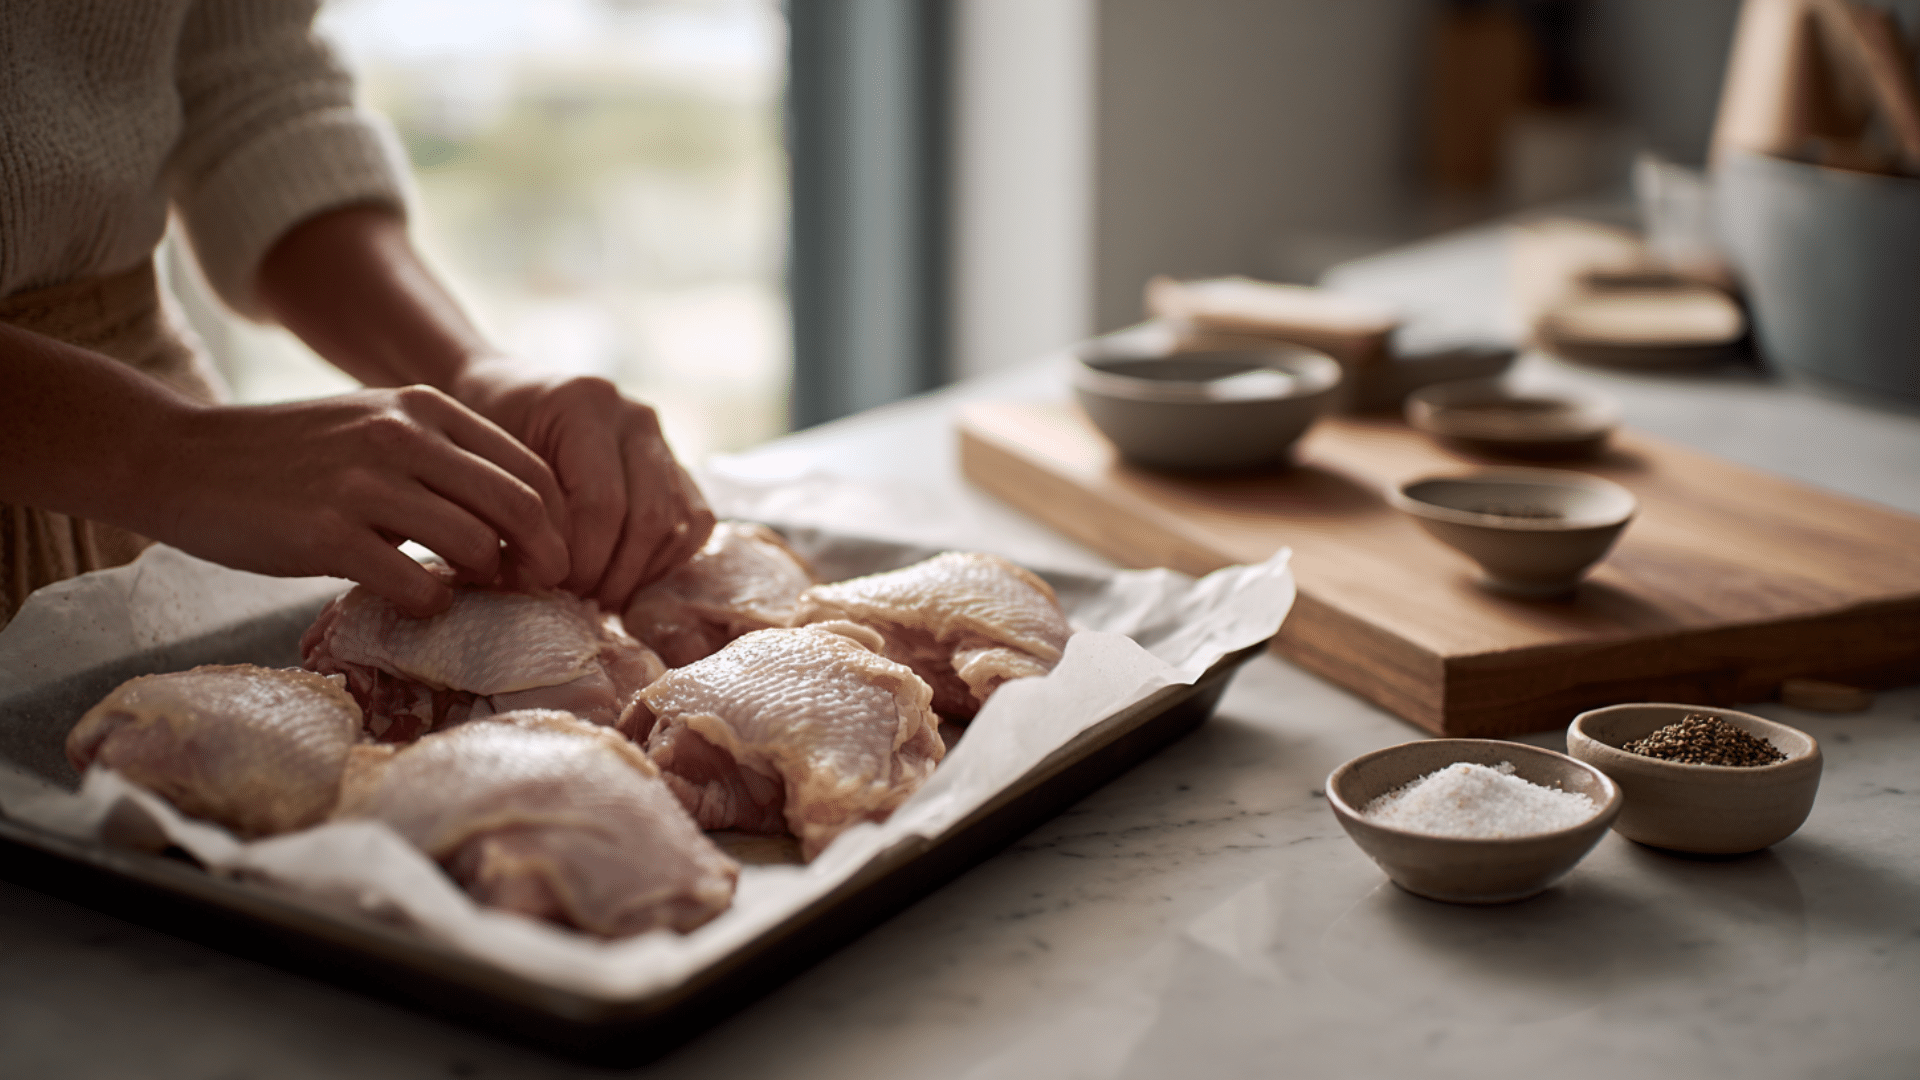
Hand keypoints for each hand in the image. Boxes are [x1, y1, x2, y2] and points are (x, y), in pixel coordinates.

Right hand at [153, 386, 570, 615]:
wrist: (183, 458)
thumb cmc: (291, 457)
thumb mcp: (377, 428)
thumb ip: (444, 461)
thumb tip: (520, 524)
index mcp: (426, 407)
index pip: (532, 468)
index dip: (559, 522)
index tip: (552, 556)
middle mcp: (404, 436)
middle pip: (522, 506)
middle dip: (546, 557)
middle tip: (540, 588)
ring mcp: (365, 483)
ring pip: (477, 544)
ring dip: (490, 583)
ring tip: (475, 595)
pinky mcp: (327, 533)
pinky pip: (417, 584)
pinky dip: (434, 605)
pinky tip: (421, 604)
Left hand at [452, 358, 713, 610]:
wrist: (499, 395)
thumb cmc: (481, 434)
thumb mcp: (484, 464)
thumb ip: (519, 510)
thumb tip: (543, 577)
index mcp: (584, 404)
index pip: (602, 504)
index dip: (582, 560)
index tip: (549, 587)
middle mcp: (634, 417)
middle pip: (650, 518)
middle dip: (614, 574)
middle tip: (577, 600)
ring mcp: (662, 438)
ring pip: (680, 524)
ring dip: (642, 572)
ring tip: (599, 594)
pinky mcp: (676, 463)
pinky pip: (693, 522)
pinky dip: (666, 560)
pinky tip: (626, 575)